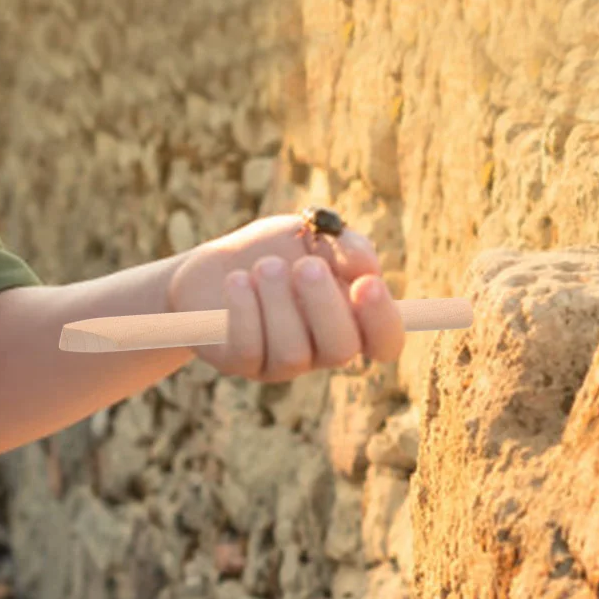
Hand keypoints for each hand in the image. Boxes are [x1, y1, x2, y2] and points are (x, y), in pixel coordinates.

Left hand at [166, 214, 404, 380]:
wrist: (213, 264)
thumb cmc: (273, 250)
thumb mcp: (313, 236)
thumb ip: (346, 247)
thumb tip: (368, 267)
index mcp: (350, 321)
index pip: (385, 341)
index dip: (383, 320)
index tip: (367, 284)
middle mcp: (319, 349)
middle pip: (341, 349)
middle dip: (324, 304)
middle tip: (306, 265)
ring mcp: (280, 362)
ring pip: (292, 352)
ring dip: (278, 301)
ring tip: (264, 266)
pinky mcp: (239, 363)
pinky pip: (248, 350)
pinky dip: (244, 311)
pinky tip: (237, 280)